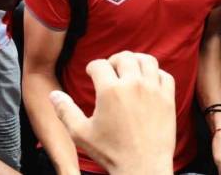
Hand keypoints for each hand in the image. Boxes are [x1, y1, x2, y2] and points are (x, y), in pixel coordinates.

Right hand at [51, 52, 175, 174]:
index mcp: (110, 90)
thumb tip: (53, 94)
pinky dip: (156, 74)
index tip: (91, 73)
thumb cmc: (111, 153)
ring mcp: (153, 90)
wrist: (143, 168)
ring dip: (136, 61)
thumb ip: (65, 111)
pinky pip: (164, 75)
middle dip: (113, 61)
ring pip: (146, 60)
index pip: (99, 64)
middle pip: (123, 57)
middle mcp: (133, 85)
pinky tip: (148, 82)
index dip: (92, 67)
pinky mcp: (168, 99)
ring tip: (129, 70)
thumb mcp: (81, 133)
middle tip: (110, 70)